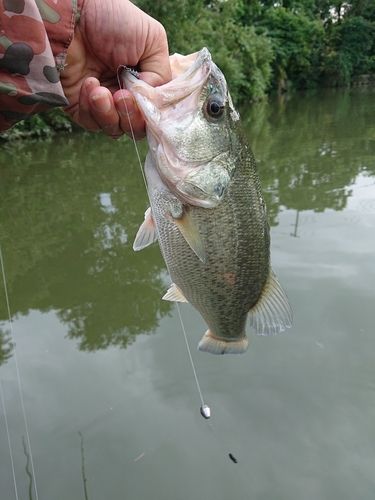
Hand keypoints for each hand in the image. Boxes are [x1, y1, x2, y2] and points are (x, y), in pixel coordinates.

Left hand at [60, 0, 170, 139]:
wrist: (72, 13)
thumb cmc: (112, 19)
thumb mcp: (153, 41)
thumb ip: (161, 75)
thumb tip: (152, 102)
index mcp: (144, 81)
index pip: (155, 112)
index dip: (153, 114)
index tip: (147, 102)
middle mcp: (125, 94)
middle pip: (137, 127)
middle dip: (132, 117)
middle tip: (122, 96)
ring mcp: (102, 102)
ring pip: (116, 129)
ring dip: (111, 115)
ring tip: (100, 91)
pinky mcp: (80, 106)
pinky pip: (92, 123)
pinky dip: (92, 109)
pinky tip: (89, 84)